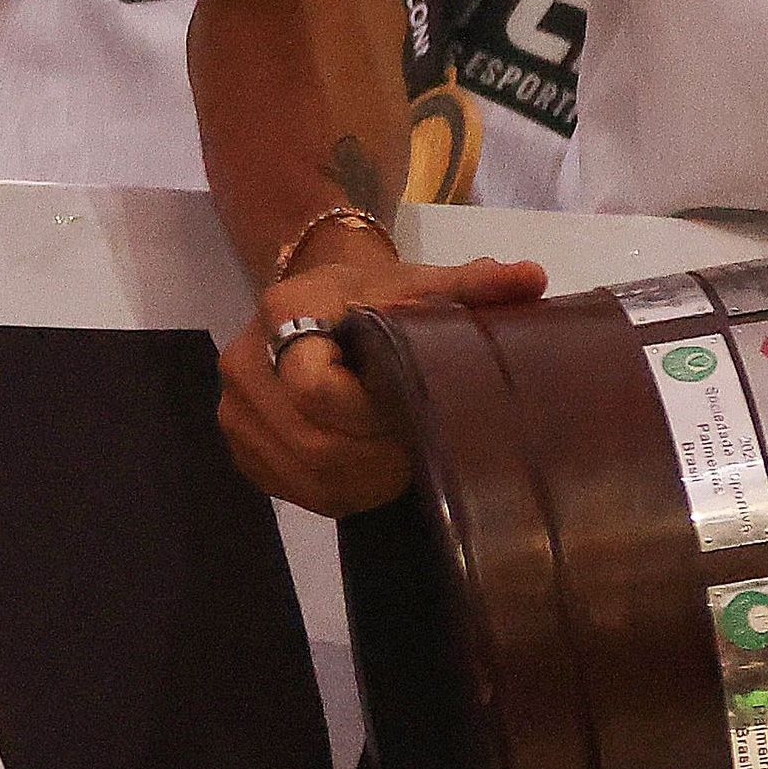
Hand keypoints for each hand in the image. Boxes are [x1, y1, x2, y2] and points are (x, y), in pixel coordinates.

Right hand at [217, 245, 548, 513]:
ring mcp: (235, 411)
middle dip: (373, 457)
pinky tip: (373, 474)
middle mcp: (243, 364)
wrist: (319, 298)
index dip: (371, 413)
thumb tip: (532, 278)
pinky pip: (291, 489)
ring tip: (402, 463)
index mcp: (284, 312)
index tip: (414, 410)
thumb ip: (470, 284)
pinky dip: (339, 491)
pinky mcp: (241, 447)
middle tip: (419, 450)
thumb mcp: (419, 281)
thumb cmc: (374, 293)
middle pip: (310, 442)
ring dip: (361, 481)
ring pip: (302, 473)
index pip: (318, 388)